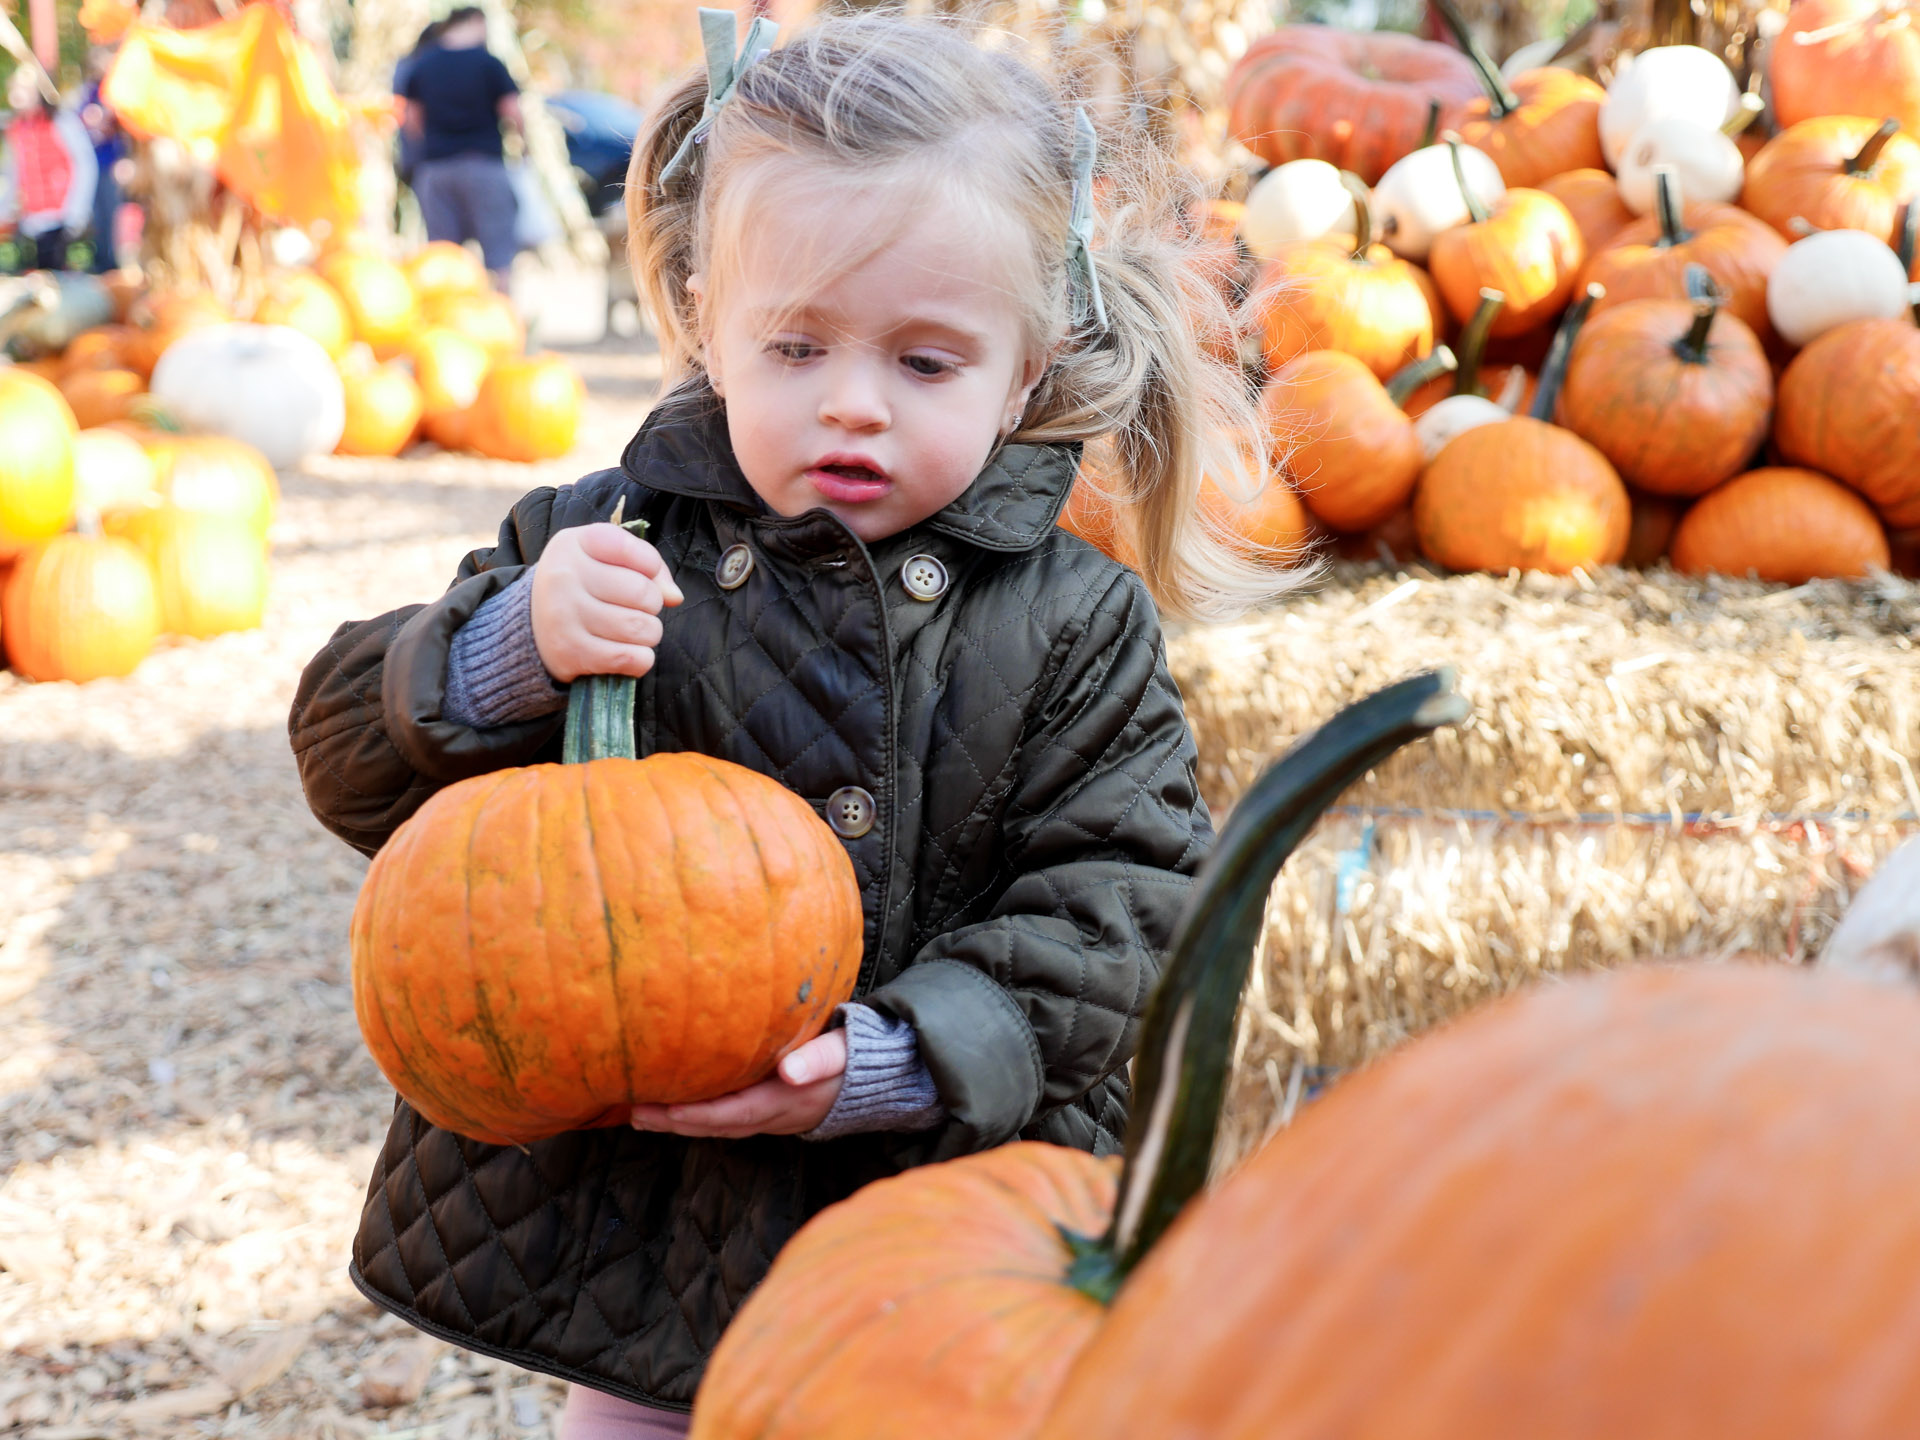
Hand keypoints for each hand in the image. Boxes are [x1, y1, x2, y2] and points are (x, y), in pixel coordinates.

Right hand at [530, 522, 682, 682]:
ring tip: (630, 631)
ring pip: (643, 628)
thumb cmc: (580, 587)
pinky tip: (627, 653)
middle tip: (633, 609)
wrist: (530, 628)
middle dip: (651, 606)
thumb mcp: (604, 559)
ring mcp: (563, 615)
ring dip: (648, 634)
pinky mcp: (570, 653)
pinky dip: (641, 660)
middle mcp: (563, 576)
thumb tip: (674, 596)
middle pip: (645, 594)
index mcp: (574, 543)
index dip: (652, 570)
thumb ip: (647, 565)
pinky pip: (633, 659)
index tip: (637, 575)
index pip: (643, 556)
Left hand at [631, 1030, 846, 1137]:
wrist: (881, 1074)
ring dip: (681, 1122)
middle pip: (719, 1126)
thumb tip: (788, 1071)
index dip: (701, 1114)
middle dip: (677, 1122)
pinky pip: (728, 1117)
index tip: (667, 1108)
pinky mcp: (771, 1110)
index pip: (737, 1113)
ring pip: (720, 1125)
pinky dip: (699, 1115)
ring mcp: (774, 1117)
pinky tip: (675, 1106)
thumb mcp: (844, 1052)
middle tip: (636, 1112)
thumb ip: (819, 1059)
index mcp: (790, 1101)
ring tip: (642, 1113)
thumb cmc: (860, 1054)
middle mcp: (777, 1116)